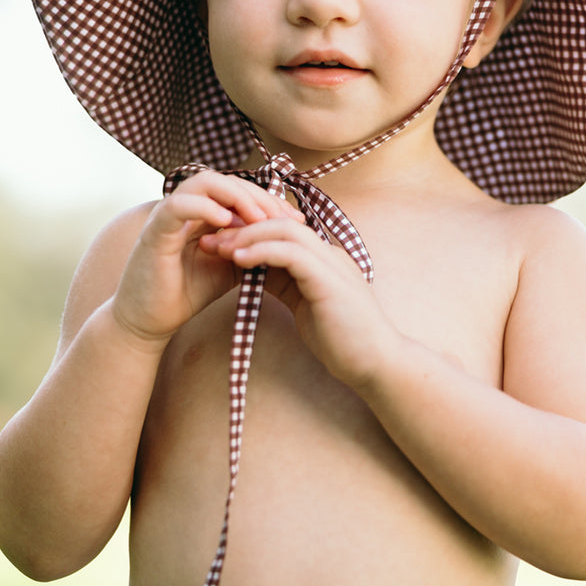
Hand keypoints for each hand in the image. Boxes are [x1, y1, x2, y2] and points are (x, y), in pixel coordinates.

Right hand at [110, 172, 303, 345]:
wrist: (150, 321)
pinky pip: (178, 206)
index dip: (269, 201)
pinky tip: (227, 223)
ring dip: (235, 196)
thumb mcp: (230, 268)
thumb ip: (251, 249)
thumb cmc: (186, 294)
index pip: (239, 191)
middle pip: (226, 181)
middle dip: (259, 197)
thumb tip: (286, 239)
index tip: (296, 221)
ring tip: (259, 219)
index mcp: (202, 213)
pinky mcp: (154, 230)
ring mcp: (168, 215)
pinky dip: (204, 208)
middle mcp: (185, 207)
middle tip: (284, 218)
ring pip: (203, 183)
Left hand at [199, 217, 400, 387]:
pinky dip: (262, 251)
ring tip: (218, 248)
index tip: (219, 244)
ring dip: (247, 236)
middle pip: (280, 222)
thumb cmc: (342, 341)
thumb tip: (254, 273)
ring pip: (285, 230)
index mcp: (323, 258)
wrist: (375, 363)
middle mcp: (329, 253)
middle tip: (210, 241)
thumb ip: (283, 285)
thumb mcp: (304, 306)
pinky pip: (291, 253)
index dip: (249, 233)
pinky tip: (238, 260)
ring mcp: (332, 263)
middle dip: (242, 228)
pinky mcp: (329, 280)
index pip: (282, 231)